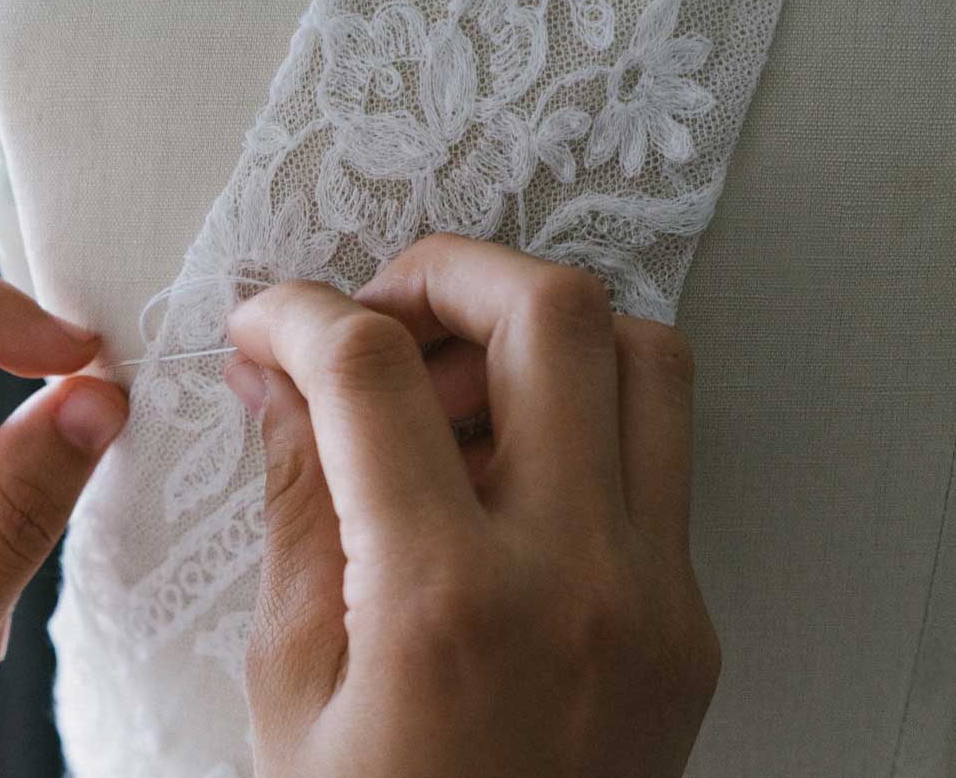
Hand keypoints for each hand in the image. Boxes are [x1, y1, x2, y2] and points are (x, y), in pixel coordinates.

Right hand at [225, 234, 719, 777]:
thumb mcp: (293, 683)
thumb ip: (295, 506)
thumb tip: (281, 382)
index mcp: (444, 606)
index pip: (371, 375)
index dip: (300, 317)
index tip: (268, 325)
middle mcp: (579, 581)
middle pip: (551, 314)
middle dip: (444, 273)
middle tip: (377, 315)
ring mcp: (657, 596)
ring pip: (643, 358)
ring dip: (535, 329)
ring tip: (449, 384)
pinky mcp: (688, 615)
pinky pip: (658, 448)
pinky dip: (580, 406)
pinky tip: (501, 461)